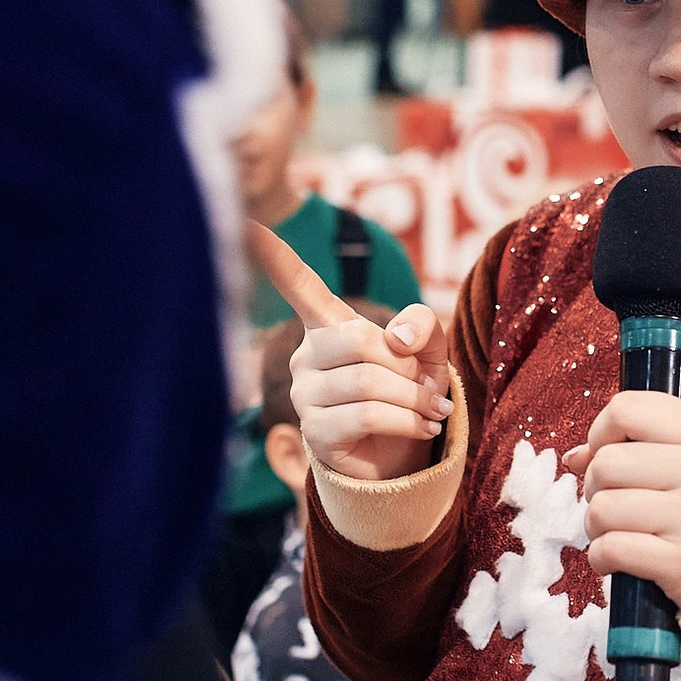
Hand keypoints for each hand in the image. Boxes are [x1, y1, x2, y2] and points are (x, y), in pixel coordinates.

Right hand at [250, 225, 451, 482]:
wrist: (401, 458)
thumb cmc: (407, 394)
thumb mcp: (428, 352)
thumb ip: (422, 326)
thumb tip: (398, 337)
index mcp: (328, 325)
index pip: (299, 284)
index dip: (274, 256)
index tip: (248, 222)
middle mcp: (306, 355)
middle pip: (359, 340)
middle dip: (407, 366)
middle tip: (430, 388)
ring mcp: (305, 394)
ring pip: (369, 382)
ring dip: (415, 398)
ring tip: (432, 411)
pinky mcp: (315, 431)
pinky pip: (368, 415)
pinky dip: (408, 421)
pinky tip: (423, 428)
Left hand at [562, 392, 680, 615]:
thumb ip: (633, 444)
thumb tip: (574, 457)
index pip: (625, 409)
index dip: (601, 433)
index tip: (611, 453)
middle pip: (605, 463)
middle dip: (597, 486)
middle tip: (620, 502)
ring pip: (601, 508)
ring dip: (597, 526)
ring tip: (623, 531)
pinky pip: (609, 549)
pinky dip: (602, 558)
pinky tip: (623, 559)